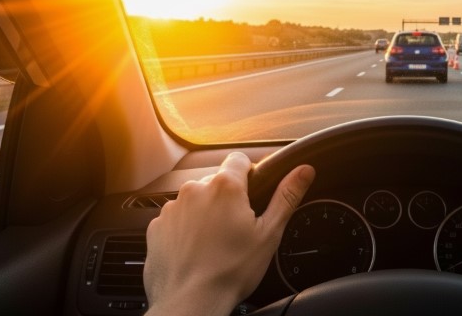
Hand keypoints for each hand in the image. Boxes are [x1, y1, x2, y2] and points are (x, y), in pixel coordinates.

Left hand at [144, 152, 314, 315]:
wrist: (190, 303)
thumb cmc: (230, 271)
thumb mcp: (269, 233)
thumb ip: (286, 196)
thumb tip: (304, 171)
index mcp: (225, 187)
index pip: (239, 160)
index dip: (249, 175)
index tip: (252, 195)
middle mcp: (194, 190)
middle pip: (216, 181)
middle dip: (227, 198)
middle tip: (237, 228)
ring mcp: (173, 208)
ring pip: (196, 200)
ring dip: (205, 212)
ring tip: (215, 242)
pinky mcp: (157, 226)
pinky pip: (176, 218)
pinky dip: (186, 228)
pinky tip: (197, 249)